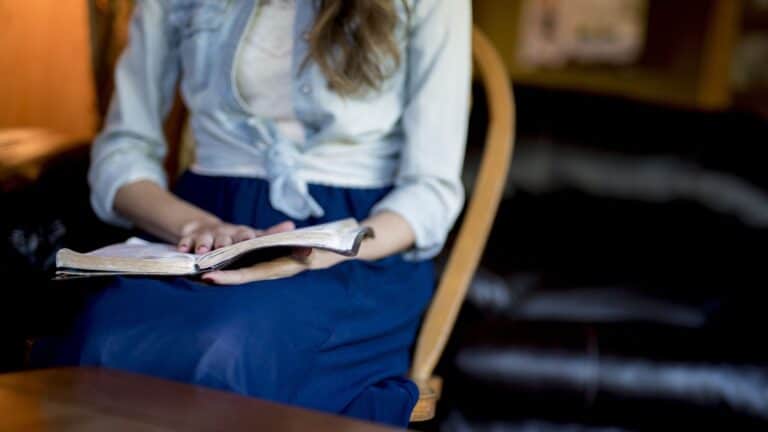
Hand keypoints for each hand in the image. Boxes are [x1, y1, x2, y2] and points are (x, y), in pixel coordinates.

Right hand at [178, 220, 294, 253]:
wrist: (205, 228)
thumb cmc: (235, 237)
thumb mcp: (252, 234)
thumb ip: (271, 233)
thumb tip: (293, 226)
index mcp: (241, 234)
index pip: (246, 235)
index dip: (248, 238)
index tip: (250, 240)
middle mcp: (224, 233)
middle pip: (224, 237)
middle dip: (224, 242)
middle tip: (224, 248)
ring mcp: (206, 235)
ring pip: (205, 239)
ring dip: (203, 244)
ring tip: (201, 251)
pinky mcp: (190, 238)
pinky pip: (185, 241)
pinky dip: (183, 244)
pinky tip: (182, 249)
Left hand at [201, 248, 349, 284]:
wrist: (327, 252)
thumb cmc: (321, 252)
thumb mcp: (316, 252)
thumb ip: (310, 254)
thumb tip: (306, 255)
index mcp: (274, 270)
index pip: (246, 276)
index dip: (227, 278)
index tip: (208, 277)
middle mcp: (266, 270)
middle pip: (235, 274)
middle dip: (215, 274)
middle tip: (192, 271)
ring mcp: (265, 266)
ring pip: (237, 268)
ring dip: (218, 267)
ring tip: (197, 263)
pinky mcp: (265, 260)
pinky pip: (243, 262)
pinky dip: (229, 260)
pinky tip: (215, 256)